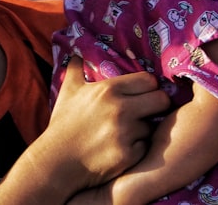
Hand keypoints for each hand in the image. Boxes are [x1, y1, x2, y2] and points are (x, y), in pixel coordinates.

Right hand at [0, 59, 168, 203]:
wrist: (55, 162)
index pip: (149, 80)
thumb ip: (76, 70)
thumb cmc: (63, 125)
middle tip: (146, 113)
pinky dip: (138, 149)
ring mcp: (125, 133)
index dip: (148, 87)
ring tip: (127, 134)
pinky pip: (146, 147)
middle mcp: (119, 108)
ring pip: (152, 126)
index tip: (143, 95)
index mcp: (108, 89)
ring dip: (143, 130)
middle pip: (161, 100)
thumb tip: (77, 55)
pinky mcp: (128, 155)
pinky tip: (122, 149)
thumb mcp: (68, 92)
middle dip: (156, 106)